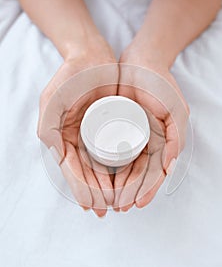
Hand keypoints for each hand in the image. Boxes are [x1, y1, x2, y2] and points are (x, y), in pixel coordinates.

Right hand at [37, 36, 118, 216]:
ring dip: (110, 188)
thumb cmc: (71, 77)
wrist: (92, 56)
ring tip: (120, 202)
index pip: (72, 171)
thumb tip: (57, 156)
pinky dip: (121, 170)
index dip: (83, 191)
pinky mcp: (111, 127)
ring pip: (103, 168)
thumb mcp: (53, 100)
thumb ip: (48, 128)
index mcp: (62, 139)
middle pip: (88, 174)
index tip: (93, 207)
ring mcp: (95, 136)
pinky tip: (128, 182)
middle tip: (111, 210)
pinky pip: (116, 153)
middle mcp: (78, 141)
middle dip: (98, 195)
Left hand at [113, 41, 189, 211]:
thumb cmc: (160, 84)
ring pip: (128, 167)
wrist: (141, 61)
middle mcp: (151, 142)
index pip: (156, 172)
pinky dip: (111, 169)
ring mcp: (137, 136)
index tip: (135, 203)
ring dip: (120, 186)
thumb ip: (176, 137)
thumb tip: (167, 165)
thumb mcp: (175, 109)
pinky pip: (116, 153)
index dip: (147, 189)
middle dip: (130, 192)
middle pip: (141, 174)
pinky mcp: (121, 128)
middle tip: (118, 207)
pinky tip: (103, 179)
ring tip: (109, 200)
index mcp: (165, 142)